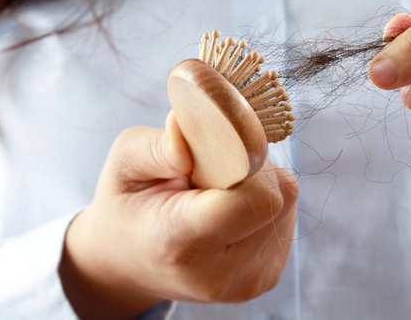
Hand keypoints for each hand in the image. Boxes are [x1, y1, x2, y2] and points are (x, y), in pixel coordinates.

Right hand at [59, 112, 297, 318]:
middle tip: (209, 171)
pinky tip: (228, 210)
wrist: (128, 264)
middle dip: (251, 168)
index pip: (256, 198)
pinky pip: (286, 217)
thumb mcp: (124, 162)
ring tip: (214, 194)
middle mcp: (221, 273)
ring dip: (258, 184)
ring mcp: (248, 282)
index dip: (246, 160)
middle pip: (277, 196)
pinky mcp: (266, 278)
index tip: (217, 150)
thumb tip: (212, 127)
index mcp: (181, 243)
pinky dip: (262, 203)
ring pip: (287, 202)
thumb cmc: (128, 205)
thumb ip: (161, 145)